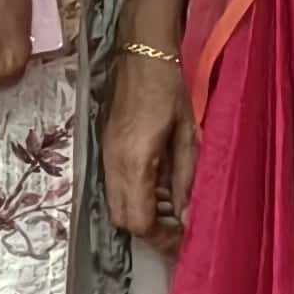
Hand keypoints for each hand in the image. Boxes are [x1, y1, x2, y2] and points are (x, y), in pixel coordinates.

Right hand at [104, 37, 192, 253]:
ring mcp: (106, 156)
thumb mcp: (187, 135)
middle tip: (178, 231)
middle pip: (123, 219)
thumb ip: (185, 179)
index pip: (139, 220)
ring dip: (141, 215)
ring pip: (116, 205)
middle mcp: (114, 164)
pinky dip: (135, 197)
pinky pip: (115, 186)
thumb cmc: (169, 88)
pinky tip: (158, 186)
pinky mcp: (106, 148)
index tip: (184, 241)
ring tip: (171, 209)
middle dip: (149, 232)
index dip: (161, 238)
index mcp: (136, 161)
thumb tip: (187, 217)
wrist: (141, 52)